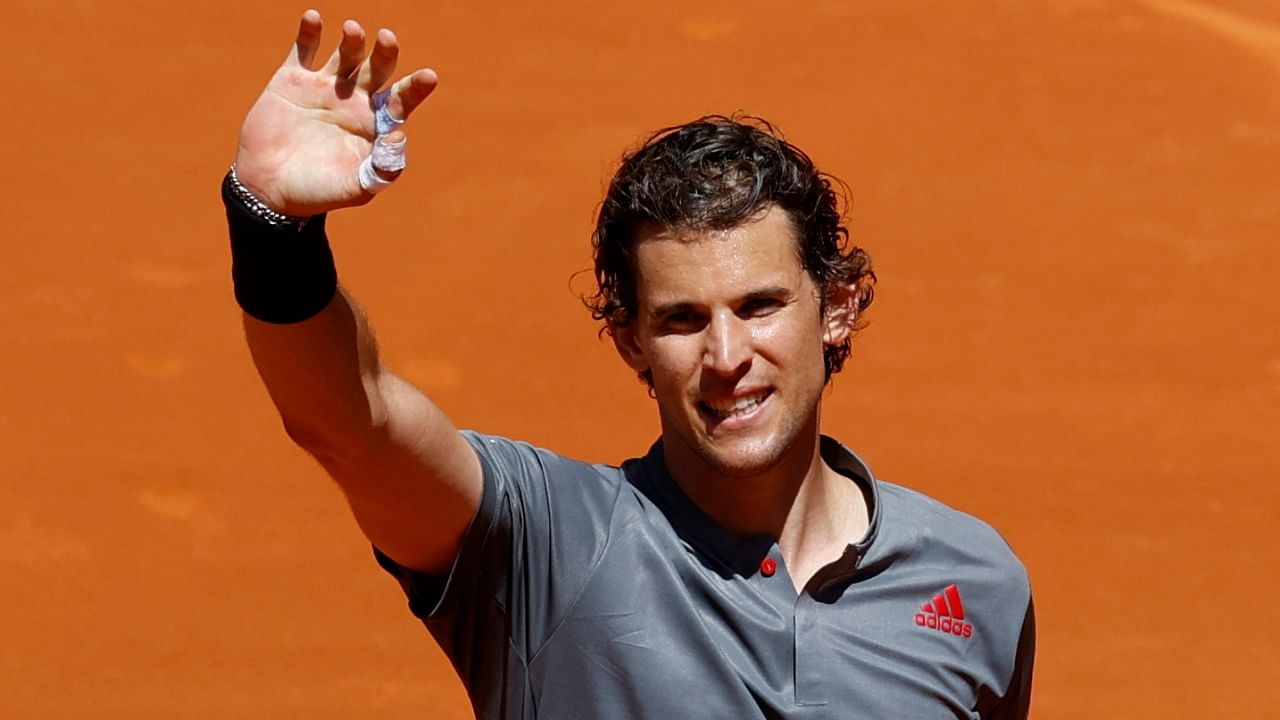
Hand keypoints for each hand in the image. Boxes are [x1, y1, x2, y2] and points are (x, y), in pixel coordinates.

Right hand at [233, 10, 437, 215]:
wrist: (269, 190)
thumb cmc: (318, 193)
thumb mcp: (355, 188)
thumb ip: (380, 169)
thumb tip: (399, 135)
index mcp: (373, 124)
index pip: (401, 100)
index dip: (415, 88)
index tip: (429, 76)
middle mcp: (353, 101)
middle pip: (376, 70)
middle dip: (385, 54)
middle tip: (388, 39)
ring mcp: (323, 88)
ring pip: (344, 55)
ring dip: (352, 41)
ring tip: (353, 30)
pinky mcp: (291, 80)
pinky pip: (303, 50)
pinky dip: (308, 32)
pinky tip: (314, 17)